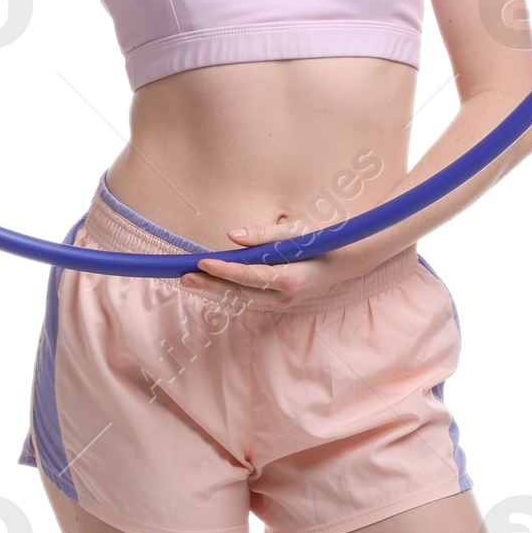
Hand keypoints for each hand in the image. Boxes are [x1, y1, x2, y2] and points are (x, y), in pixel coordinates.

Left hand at [181, 213, 379, 303]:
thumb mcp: (297, 230)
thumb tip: (232, 236)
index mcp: (291, 278)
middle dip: (211, 285)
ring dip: (216, 289)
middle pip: (240, 293)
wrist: (348, 261)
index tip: (203, 262)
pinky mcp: (279, 301)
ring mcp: (282, 302)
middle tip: (183, 277)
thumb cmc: (322, 240)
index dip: (225, 270)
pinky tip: (210, 282)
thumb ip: (264, 234)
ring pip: (242, 298)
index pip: (250, 276)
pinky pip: (249, 296)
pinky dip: (229, 289)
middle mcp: (285, 296)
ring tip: (189, 280)